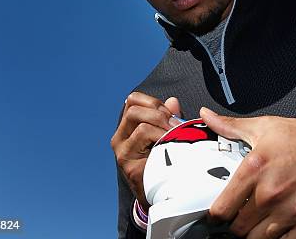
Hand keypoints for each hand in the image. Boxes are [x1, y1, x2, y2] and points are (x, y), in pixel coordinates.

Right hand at [111, 92, 181, 212]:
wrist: (160, 195)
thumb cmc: (164, 160)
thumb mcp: (167, 134)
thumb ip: (169, 117)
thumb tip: (173, 101)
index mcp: (127, 127)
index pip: (133, 100)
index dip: (153, 102)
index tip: (170, 114)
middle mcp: (119, 138)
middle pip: (134, 110)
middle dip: (160, 113)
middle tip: (176, 126)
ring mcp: (123, 154)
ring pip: (142, 126)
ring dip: (164, 129)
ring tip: (176, 137)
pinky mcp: (130, 167)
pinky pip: (148, 145)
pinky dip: (163, 141)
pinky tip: (173, 148)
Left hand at [200, 108, 295, 238]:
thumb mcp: (266, 126)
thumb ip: (231, 126)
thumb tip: (206, 116)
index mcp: (255, 168)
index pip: (221, 209)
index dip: (215, 215)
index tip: (218, 214)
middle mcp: (270, 193)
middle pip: (237, 229)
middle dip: (235, 224)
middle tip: (240, 216)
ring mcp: (291, 211)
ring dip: (255, 234)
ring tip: (258, 222)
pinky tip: (278, 228)